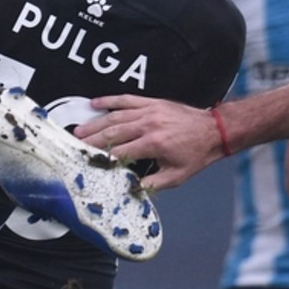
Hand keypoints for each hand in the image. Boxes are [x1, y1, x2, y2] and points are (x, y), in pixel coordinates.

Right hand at [76, 95, 219, 189]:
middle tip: (75, 144)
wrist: (213, 130)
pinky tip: (95, 103)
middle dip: (92, 139)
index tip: (88, 162)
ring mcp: (149, 111)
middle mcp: (148, 124)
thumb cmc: (195, 155)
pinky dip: (109, 100)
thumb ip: (151, 183)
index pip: (120, 151)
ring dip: (95, 123)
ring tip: (79, 130)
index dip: (103, 158)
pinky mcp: (152, 102)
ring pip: (115, 115)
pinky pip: (126, 99)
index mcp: (153, 143)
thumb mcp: (175, 176)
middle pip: (112, 132)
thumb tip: (129, 189)